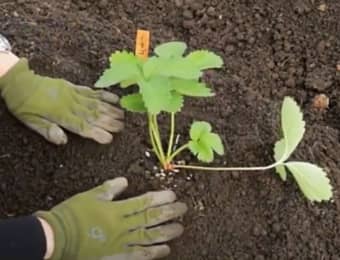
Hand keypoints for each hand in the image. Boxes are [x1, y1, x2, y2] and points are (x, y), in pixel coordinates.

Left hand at [0, 56, 123, 143]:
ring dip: (110, 109)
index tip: (109, 139)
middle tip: (123, 127)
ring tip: (123, 115)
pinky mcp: (74, 86)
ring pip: (95, 103)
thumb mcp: (30, 121)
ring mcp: (74, 94)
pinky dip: (104, 95)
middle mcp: (70, 104)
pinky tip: (115, 98)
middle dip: (109, 121)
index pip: (82, 126)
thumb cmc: (25, 106)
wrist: (20, 82)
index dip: (96, 132)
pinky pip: (91, 91)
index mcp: (60, 115)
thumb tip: (63, 141)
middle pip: (93, 114)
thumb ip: (47, 130)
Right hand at [36, 177, 186, 259]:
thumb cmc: (73, 214)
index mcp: (116, 209)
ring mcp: (121, 242)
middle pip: (150, 219)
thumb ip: (109, 189)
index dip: (160, 199)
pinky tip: (165, 249)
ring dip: (166, 232)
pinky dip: (153, 253)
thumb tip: (125, 181)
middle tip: (183, 209)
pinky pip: (138, 255)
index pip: (143, 202)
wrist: (57, 237)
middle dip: (169, 213)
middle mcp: (122, 226)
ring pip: (148, 237)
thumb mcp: (91, 195)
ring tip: (180, 228)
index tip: (173, 195)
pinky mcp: (117, 256)